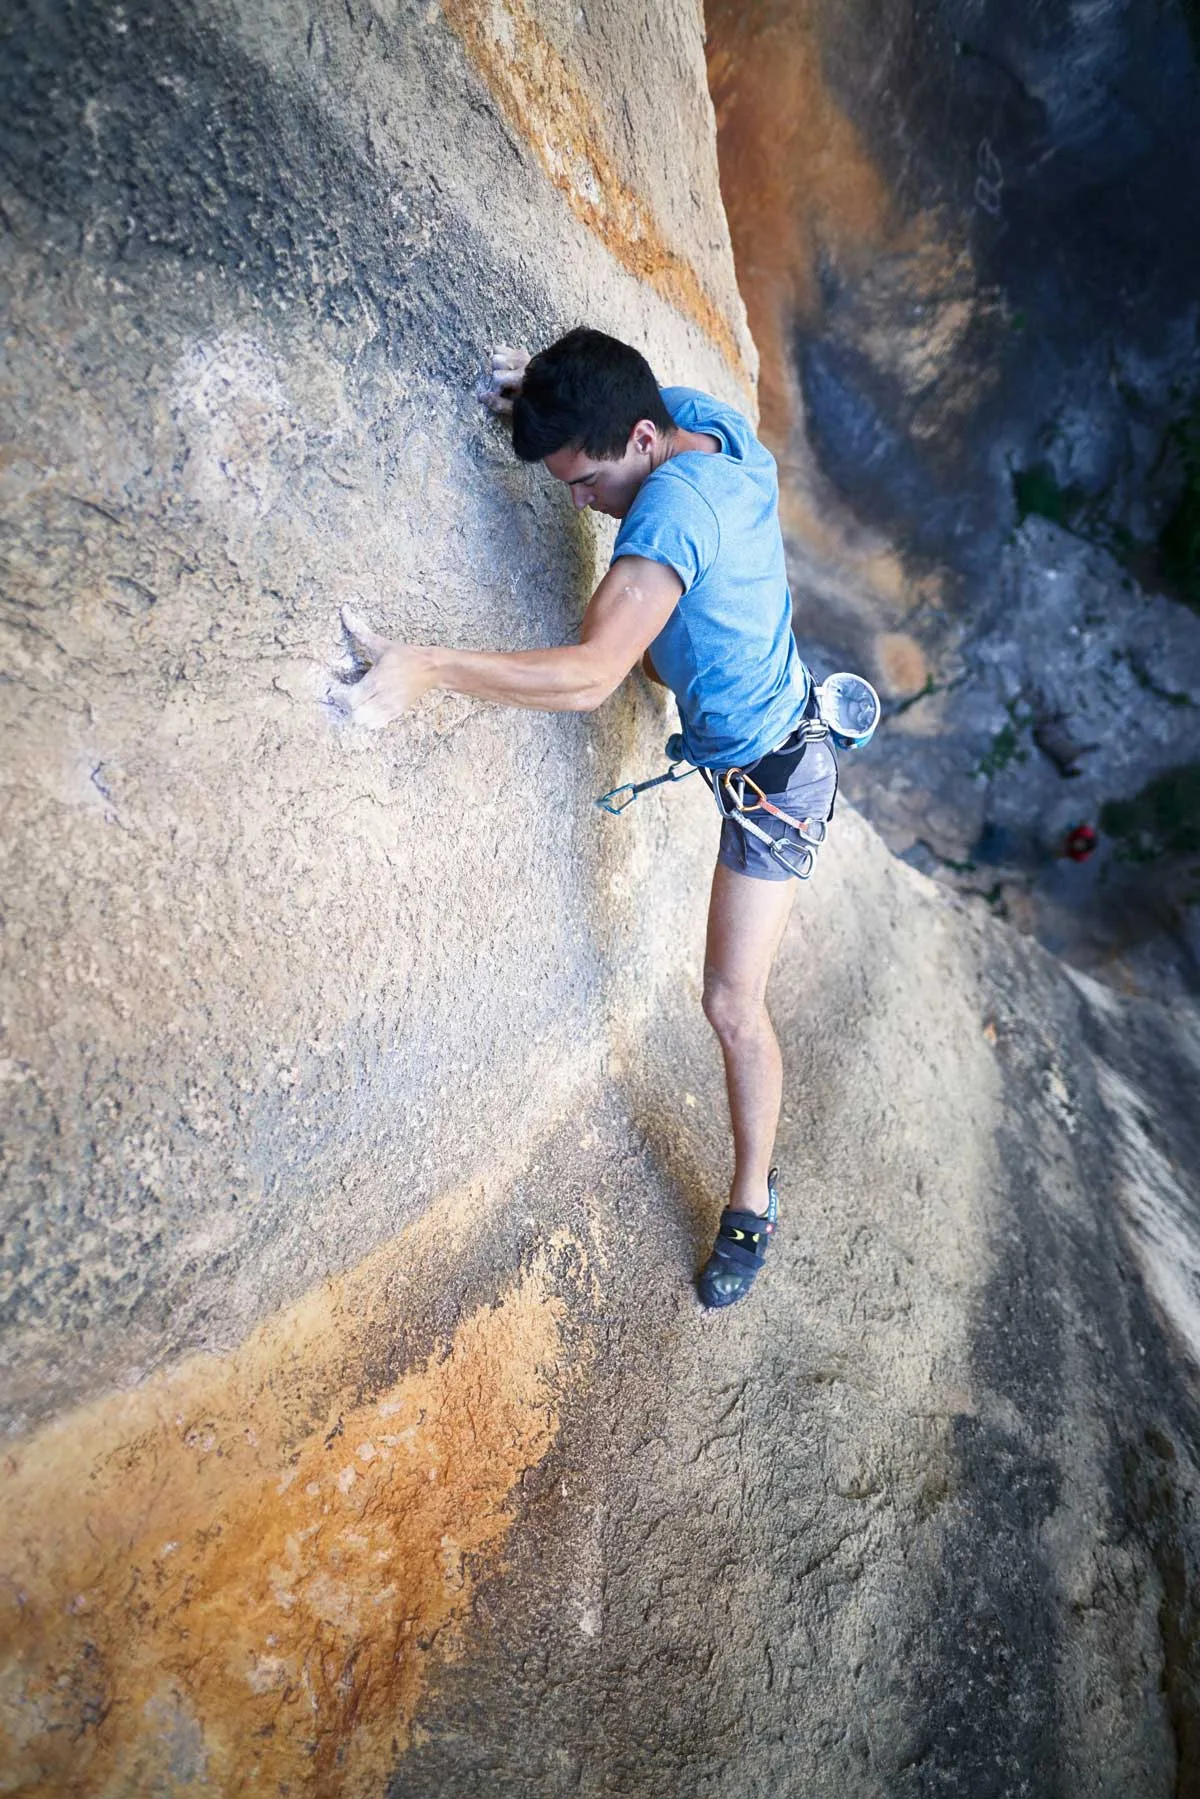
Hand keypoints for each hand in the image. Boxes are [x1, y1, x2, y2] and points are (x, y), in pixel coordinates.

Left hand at [327, 607, 434, 728]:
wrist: (431, 669)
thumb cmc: (405, 655)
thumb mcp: (381, 643)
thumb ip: (360, 630)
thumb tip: (344, 611)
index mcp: (378, 680)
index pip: (351, 698)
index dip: (339, 695)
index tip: (334, 687)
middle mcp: (384, 696)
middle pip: (356, 714)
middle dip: (345, 706)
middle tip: (342, 694)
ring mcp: (391, 707)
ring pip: (364, 722)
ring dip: (354, 714)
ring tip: (353, 702)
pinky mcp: (396, 713)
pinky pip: (375, 725)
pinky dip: (366, 720)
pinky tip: (365, 708)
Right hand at [476, 343, 529, 416]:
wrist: (550, 392)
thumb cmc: (534, 403)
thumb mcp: (517, 409)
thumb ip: (499, 403)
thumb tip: (482, 396)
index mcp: (521, 378)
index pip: (497, 376)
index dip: (497, 387)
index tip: (503, 394)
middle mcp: (522, 363)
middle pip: (495, 360)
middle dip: (497, 372)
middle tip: (505, 383)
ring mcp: (523, 355)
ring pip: (498, 351)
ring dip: (499, 363)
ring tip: (506, 374)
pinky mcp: (523, 352)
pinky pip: (503, 348)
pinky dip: (502, 356)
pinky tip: (508, 368)